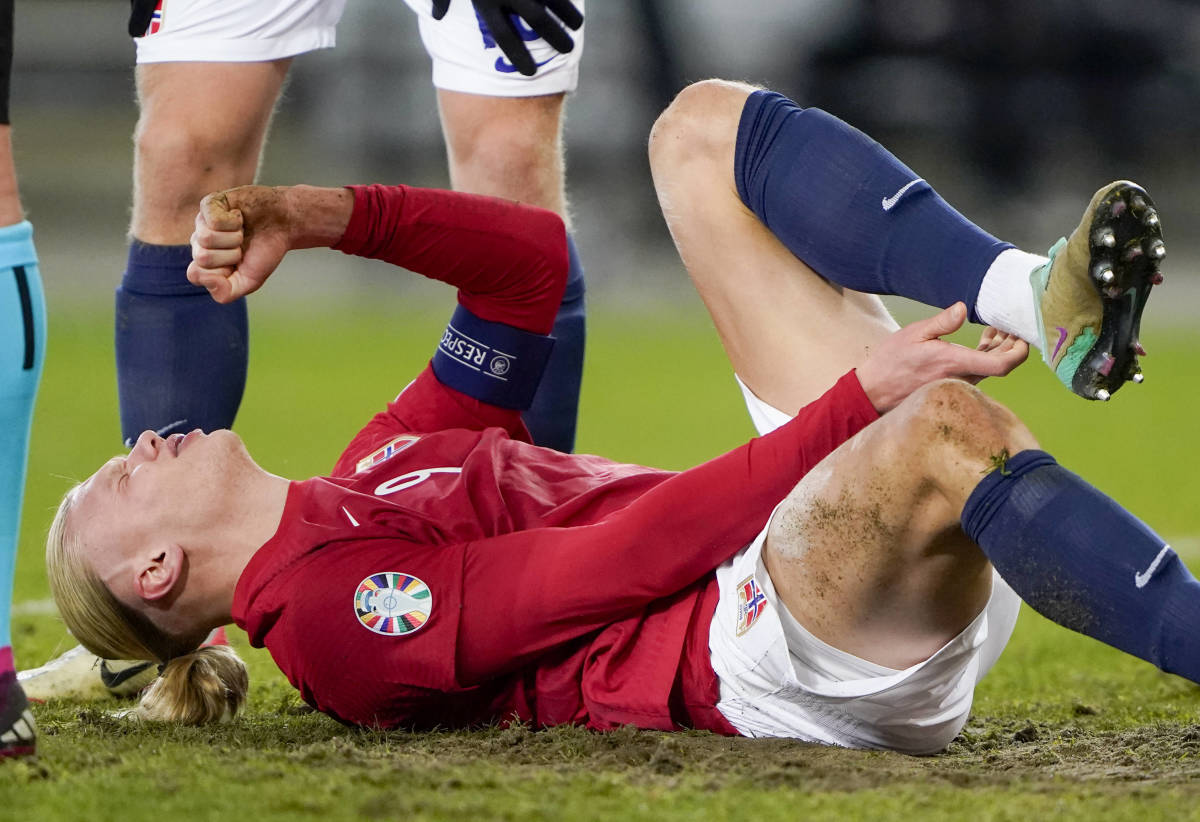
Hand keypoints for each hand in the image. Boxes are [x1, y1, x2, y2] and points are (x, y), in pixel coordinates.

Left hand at [188, 186, 291, 303]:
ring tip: (242, 231)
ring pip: (206, 239)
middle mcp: (199, 242)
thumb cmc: (265, 251)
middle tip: (243, 246)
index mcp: (205, 262)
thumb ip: (225, 293)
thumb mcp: (249, 281)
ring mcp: (202, 222)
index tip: (238, 265)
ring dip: (234, 238)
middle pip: (202, 258)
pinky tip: (239, 217)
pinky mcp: (209, 204)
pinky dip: (234, 221)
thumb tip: (204, 278)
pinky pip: (213, 221)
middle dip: (231, 255)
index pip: (195, 275)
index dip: (220, 273)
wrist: (284, 223)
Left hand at [431, 0, 582, 76]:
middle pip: (537, 21)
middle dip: (554, 37)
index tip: (530, 72)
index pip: (503, 35)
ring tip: (577, 27)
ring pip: (553, 0)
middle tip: (567, 51)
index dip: (518, 55)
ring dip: (568, 14)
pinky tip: (575, 3)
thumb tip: (437, 18)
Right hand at [856, 302, 1028, 412]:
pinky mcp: (954, 385)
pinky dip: (987, 356)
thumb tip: (963, 308)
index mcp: (955, 363)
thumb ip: (942, 322)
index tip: (1019, 333)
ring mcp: (959, 384)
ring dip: (1000, 349)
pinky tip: (983, 342)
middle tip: (1007, 324)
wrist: (874, 391)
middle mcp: (962, 378)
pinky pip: (980, 372)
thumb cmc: (891, 361)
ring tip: (995, 329)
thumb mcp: (914, 334)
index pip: (1002, 364)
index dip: (1019, 351)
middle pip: (1003, 366)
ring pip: (992, 369)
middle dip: (1011, 344)